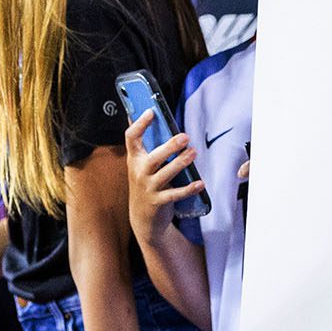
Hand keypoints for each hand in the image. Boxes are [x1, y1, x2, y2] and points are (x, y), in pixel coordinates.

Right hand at [124, 110, 204, 242]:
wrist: (142, 218)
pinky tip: (200, 183)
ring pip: (165, 174)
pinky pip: (175, 194)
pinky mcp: (158, 202)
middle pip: (154, 158)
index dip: (140, 124)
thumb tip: (145, 115)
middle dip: (169, 147)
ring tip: (193, 153)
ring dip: (181, 163)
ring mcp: (148, 188)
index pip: (131, 138)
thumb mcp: (141, 165)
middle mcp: (139, 172)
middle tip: (185, 137)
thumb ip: (146, 145)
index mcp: (135, 159)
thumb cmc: (146, 184)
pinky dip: (188, 189)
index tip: (151, 112)